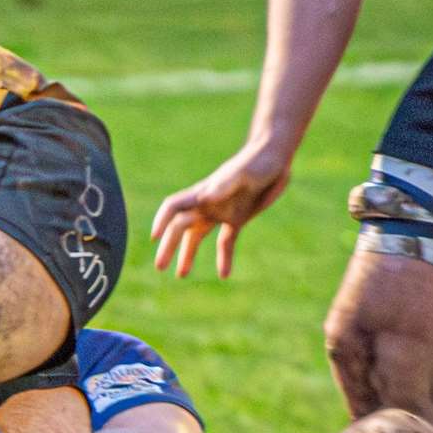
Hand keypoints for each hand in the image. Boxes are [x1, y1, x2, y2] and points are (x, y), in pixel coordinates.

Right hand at [151, 145, 290, 278]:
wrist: (276, 158)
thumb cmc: (258, 162)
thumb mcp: (243, 174)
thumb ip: (224, 185)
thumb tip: (204, 197)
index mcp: (203, 193)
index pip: (174, 207)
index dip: (162, 221)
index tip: (155, 238)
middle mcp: (207, 205)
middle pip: (181, 228)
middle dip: (169, 246)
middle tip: (160, 267)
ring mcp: (221, 212)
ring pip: (197, 237)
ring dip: (187, 254)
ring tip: (182, 275)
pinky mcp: (237, 219)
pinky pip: (225, 241)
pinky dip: (224, 257)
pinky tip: (224, 274)